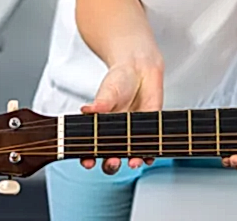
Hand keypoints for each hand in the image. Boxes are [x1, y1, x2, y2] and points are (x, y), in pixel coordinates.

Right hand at [80, 56, 163, 174]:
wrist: (140, 70)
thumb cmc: (119, 80)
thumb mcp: (108, 91)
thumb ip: (100, 103)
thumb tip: (87, 109)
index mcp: (99, 128)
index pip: (91, 148)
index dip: (88, 158)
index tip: (88, 161)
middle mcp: (115, 135)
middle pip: (109, 159)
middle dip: (110, 165)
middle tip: (112, 162)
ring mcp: (131, 135)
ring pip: (130, 157)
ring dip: (131, 162)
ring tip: (133, 162)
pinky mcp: (149, 132)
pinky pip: (149, 148)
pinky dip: (150, 155)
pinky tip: (149, 156)